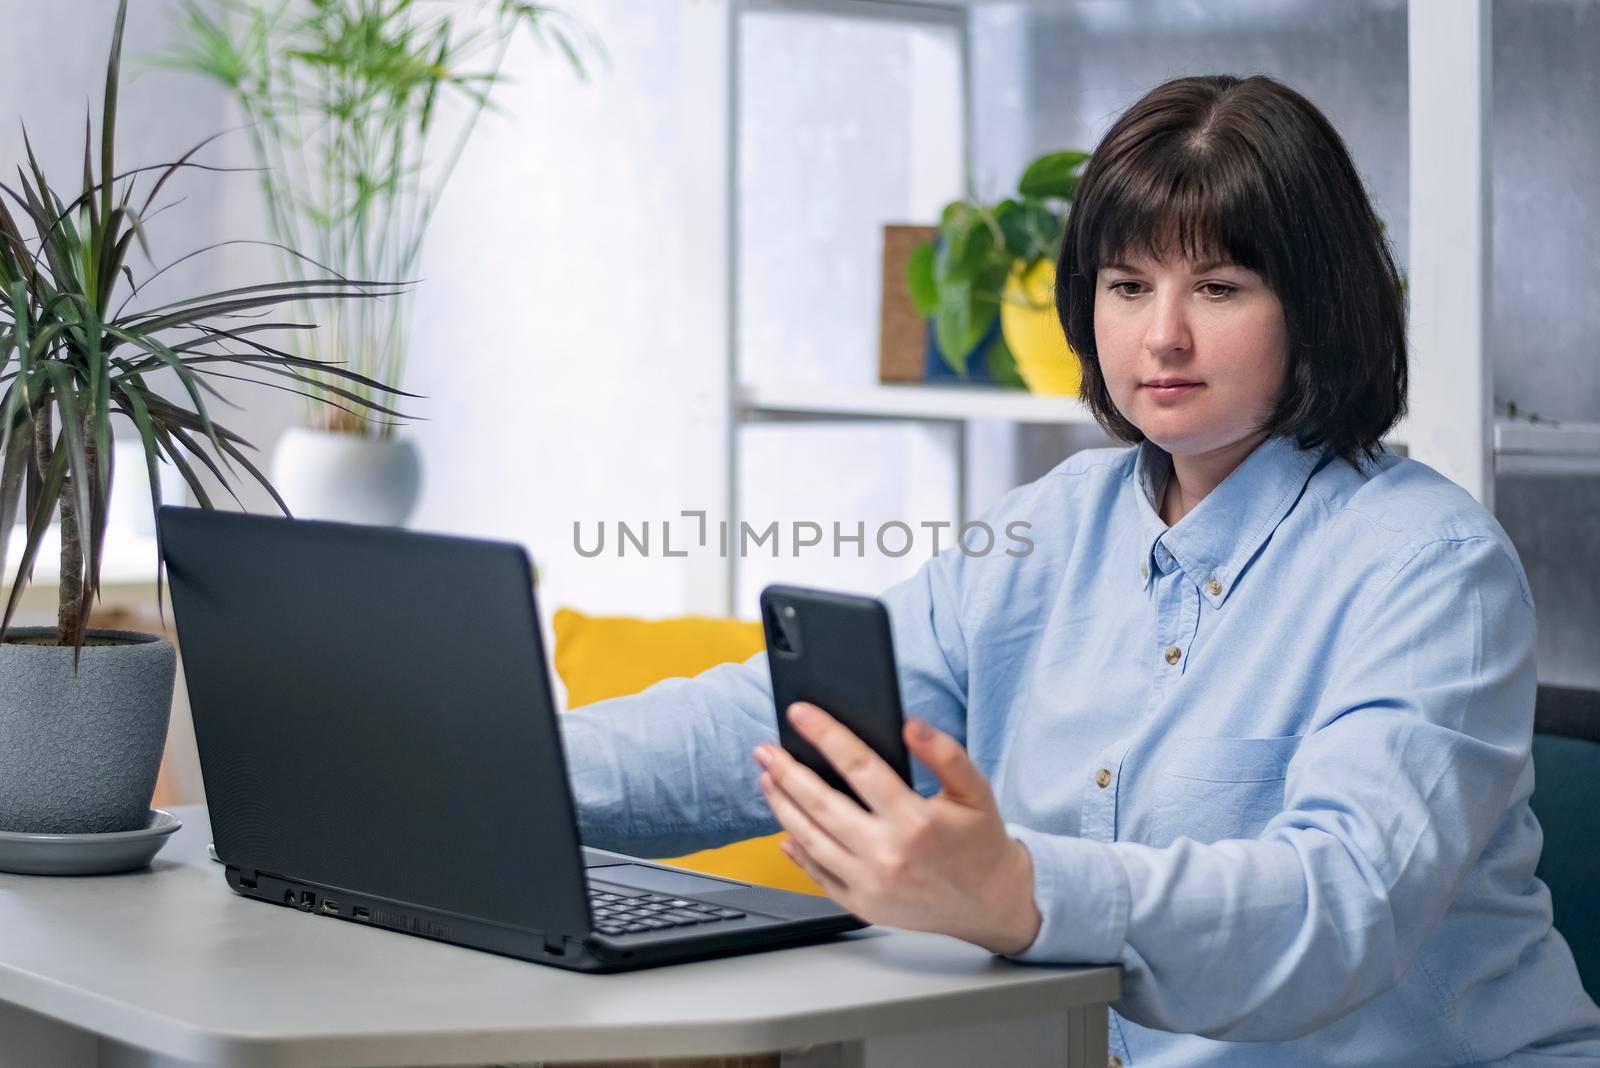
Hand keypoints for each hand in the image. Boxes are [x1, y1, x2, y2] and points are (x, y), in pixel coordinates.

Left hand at [753, 702, 1041, 955]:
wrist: (991, 904)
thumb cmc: (980, 842)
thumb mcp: (976, 790)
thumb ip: (945, 753)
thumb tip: (910, 725)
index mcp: (915, 820)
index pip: (858, 765)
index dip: (825, 734)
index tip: (800, 713)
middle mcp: (887, 854)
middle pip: (821, 803)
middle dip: (786, 771)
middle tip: (765, 749)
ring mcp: (870, 884)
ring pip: (810, 838)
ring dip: (782, 805)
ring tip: (768, 779)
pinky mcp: (862, 905)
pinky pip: (818, 874)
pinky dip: (796, 851)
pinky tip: (784, 829)